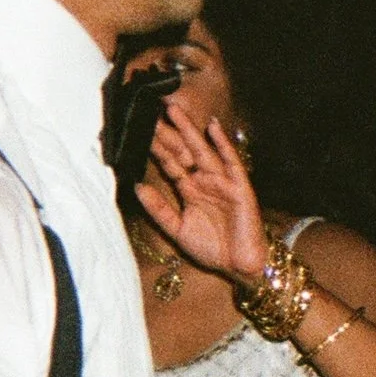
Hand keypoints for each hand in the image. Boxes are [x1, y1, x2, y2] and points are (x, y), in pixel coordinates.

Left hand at [135, 100, 267, 284]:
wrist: (239, 266)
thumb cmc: (212, 248)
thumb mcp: (177, 230)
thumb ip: (158, 210)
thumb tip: (136, 187)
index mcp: (189, 190)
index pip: (169, 164)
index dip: (155, 149)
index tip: (139, 131)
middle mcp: (204, 181)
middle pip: (183, 152)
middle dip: (168, 133)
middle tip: (151, 112)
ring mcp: (221, 182)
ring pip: (202, 151)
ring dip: (189, 131)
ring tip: (174, 111)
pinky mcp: (239, 186)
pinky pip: (231, 161)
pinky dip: (222, 144)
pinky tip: (212, 127)